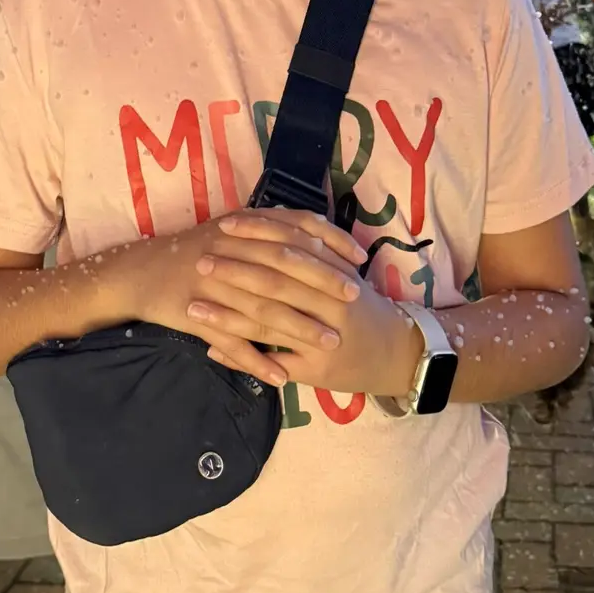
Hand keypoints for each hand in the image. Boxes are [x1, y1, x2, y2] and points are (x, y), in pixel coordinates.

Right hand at [121, 208, 368, 389]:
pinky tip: (280, 377)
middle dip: (322, 284)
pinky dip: (255, 361)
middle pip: (283, 269)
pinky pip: (230, 342)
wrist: (139, 272)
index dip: (329, 242)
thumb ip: (268, 229)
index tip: (359, 259)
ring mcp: (210, 286)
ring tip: (329, 344)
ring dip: (298, 328)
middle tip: (354, 300)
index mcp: (240, 228)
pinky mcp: (194, 315)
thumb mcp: (230, 229)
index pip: (293, 228)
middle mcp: (227, 253)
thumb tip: (314, 233)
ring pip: (261, 309)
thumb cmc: (192, 251)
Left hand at [182, 210, 423, 398]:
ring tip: (194, 309)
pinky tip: (212, 350)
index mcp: (337, 276)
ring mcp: (323, 340)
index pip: (293, 248)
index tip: (226, 226)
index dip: (260, 235)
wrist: (399, 355)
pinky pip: (273, 364)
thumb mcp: (346, 275)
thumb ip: (316, 251)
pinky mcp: (317, 371)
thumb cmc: (365, 311)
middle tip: (200, 263)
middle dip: (235, 273)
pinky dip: (241, 358)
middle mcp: (331, 305)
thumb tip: (275, 221)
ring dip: (228, 317)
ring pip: (270, 325)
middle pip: (276, 284)